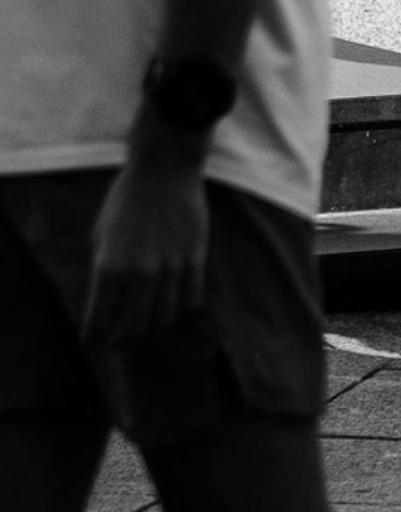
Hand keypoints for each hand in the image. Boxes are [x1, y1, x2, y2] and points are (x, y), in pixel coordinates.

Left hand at [85, 135, 210, 341]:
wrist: (165, 168)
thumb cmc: (126, 199)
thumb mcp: (101, 235)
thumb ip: (103, 270)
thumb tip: (108, 299)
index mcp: (108, 268)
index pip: (98, 323)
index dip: (94, 339)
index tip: (94, 343)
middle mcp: (139, 274)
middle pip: (135, 329)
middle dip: (125, 340)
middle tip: (121, 339)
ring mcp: (170, 267)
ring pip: (165, 319)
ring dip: (154, 325)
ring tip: (149, 319)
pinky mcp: (195, 258)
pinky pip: (192, 299)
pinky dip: (182, 308)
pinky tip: (175, 301)